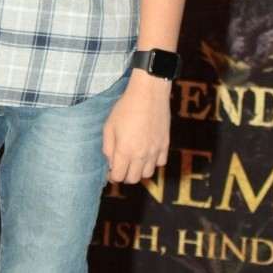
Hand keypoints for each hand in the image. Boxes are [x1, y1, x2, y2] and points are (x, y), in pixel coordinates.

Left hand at [102, 70, 170, 184]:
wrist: (149, 93)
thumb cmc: (125, 107)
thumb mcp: (109, 126)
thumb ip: (108, 148)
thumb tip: (110, 162)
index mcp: (125, 151)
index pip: (118, 176)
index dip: (112, 176)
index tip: (110, 170)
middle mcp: (141, 154)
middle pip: (133, 179)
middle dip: (125, 175)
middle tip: (121, 166)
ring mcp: (155, 150)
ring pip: (148, 174)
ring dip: (139, 170)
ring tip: (134, 161)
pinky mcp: (165, 144)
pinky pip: (160, 163)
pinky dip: (153, 162)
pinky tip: (148, 153)